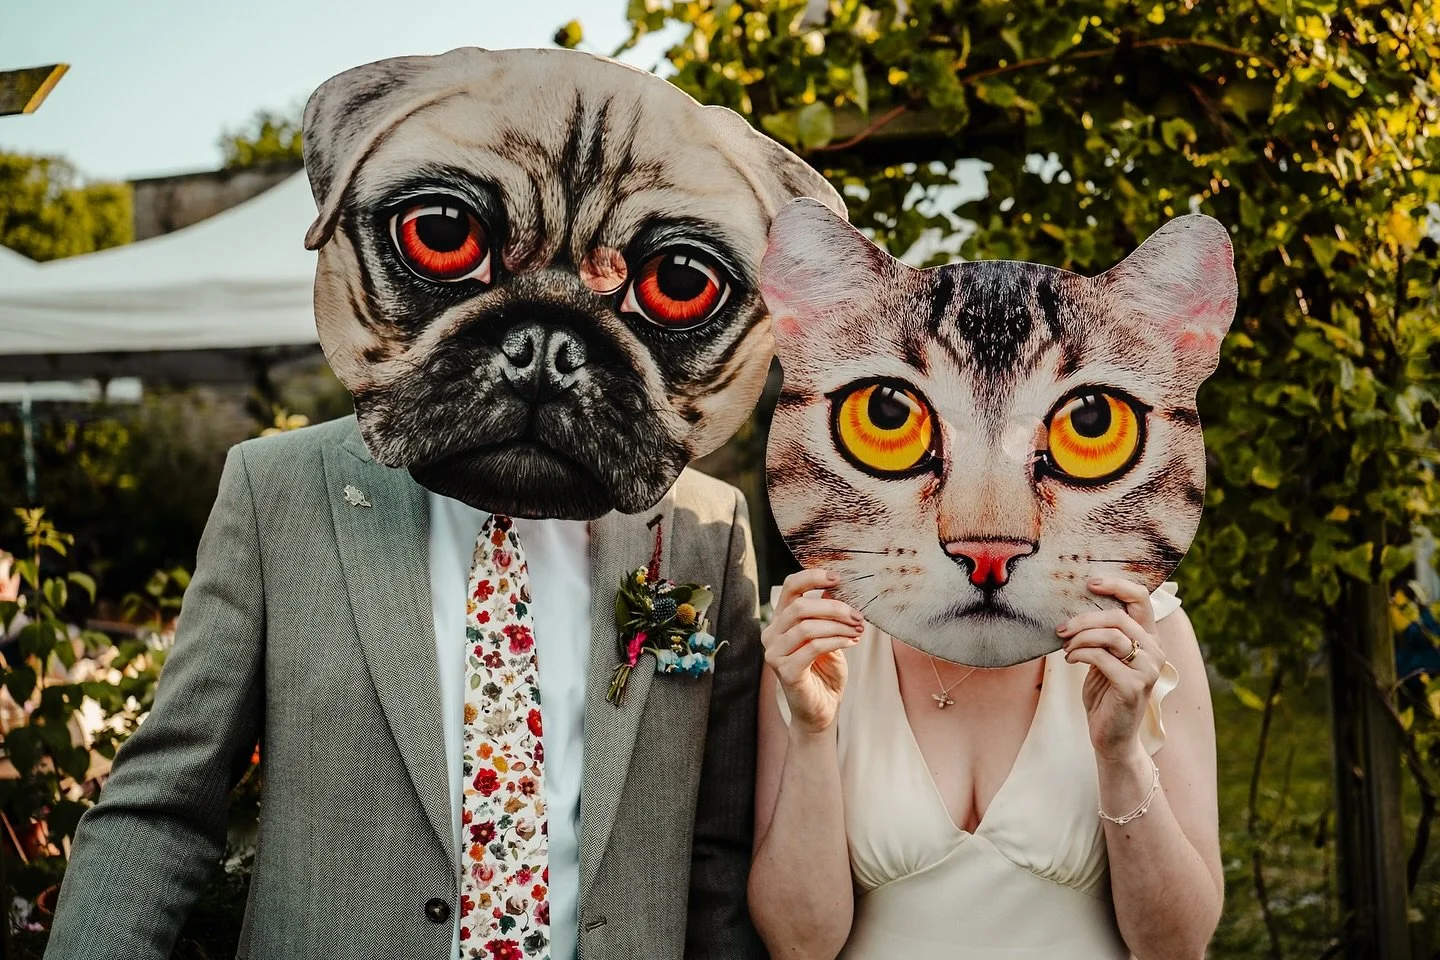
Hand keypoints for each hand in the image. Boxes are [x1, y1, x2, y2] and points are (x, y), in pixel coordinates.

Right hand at [763, 568, 864, 734]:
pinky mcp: (785, 671)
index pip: (789, 587)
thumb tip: (835, 586)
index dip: (812, 577)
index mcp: (780, 621)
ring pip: (806, 626)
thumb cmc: (825, 672)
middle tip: (858, 615)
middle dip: (834, 608)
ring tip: (857, 630)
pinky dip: (836, 641)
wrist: (822, 709)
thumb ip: (828, 613)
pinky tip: (852, 642)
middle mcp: (771, 634)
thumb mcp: (830, 636)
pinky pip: (812, 647)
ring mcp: (774, 653)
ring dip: (838, 626)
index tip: (838, 578)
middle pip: (800, 607)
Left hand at [1057, 577, 1164, 760]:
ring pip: (1110, 634)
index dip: (1117, 585)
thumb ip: (1102, 636)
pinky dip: (1079, 654)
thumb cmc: (1105, 695)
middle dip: (1084, 619)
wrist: (1111, 737)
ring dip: (1080, 638)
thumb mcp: (1104, 659)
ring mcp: (1147, 669)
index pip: (1141, 600)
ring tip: (1066, 648)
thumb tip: (1076, 608)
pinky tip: (1070, 660)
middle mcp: (1154, 651)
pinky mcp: (1133, 685)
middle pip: (1118, 616)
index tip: (1090, 583)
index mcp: (1149, 640)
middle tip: (1061, 629)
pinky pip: (1100, 657)